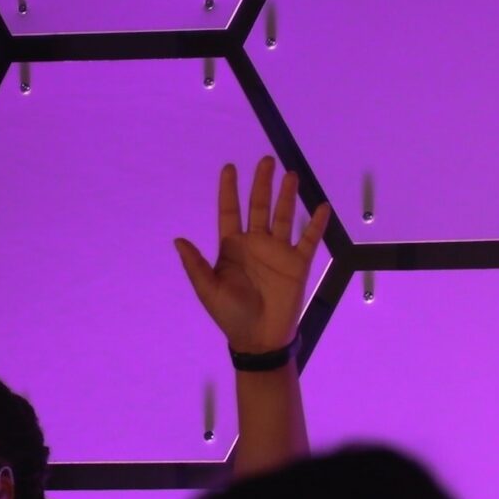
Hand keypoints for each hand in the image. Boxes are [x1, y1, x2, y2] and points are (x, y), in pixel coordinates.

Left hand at [175, 156, 329, 353]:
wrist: (258, 338)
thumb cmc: (230, 314)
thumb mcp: (207, 290)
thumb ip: (195, 264)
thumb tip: (178, 239)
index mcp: (231, 247)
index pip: (229, 211)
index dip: (228, 191)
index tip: (229, 168)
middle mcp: (255, 244)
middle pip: (258, 206)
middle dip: (262, 183)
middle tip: (266, 160)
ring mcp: (277, 251)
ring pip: (283, 216)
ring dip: (287, 195)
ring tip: (290, 174)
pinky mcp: (298, 263)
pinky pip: (309, 238)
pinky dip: (316, 223)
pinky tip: (321, 205)